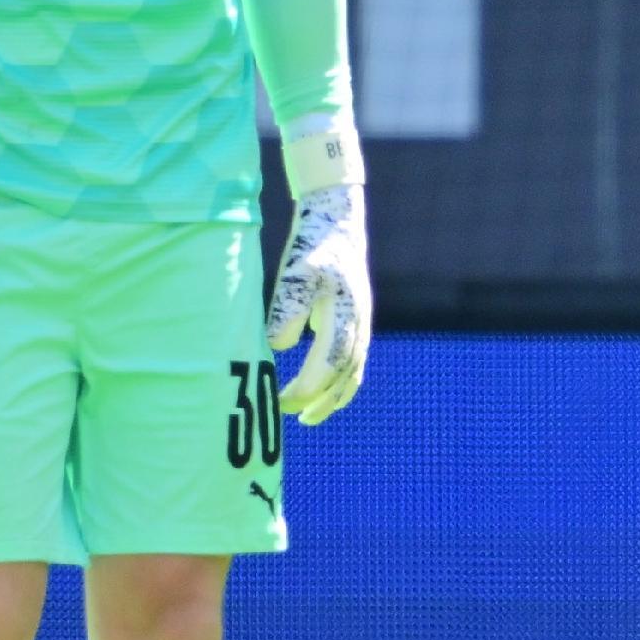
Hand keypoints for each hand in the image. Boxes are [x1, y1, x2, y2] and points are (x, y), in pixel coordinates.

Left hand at [267, 184, 370, 423]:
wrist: (337, 222)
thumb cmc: (312, 246)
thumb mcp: (295, 272)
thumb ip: (287, 309)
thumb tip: (278, 346)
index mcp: (345, 313)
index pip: (327, 364)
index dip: (304, 389)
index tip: (277, 401)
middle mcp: (359, 324)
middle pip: (342, 376)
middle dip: (315, 400)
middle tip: (284, 414)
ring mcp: (362, 325)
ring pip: (352, 374)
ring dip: (331, 399)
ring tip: (306, 418)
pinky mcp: (356, 323)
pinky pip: (354, 364)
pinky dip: (342, 386)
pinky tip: (324, 398)